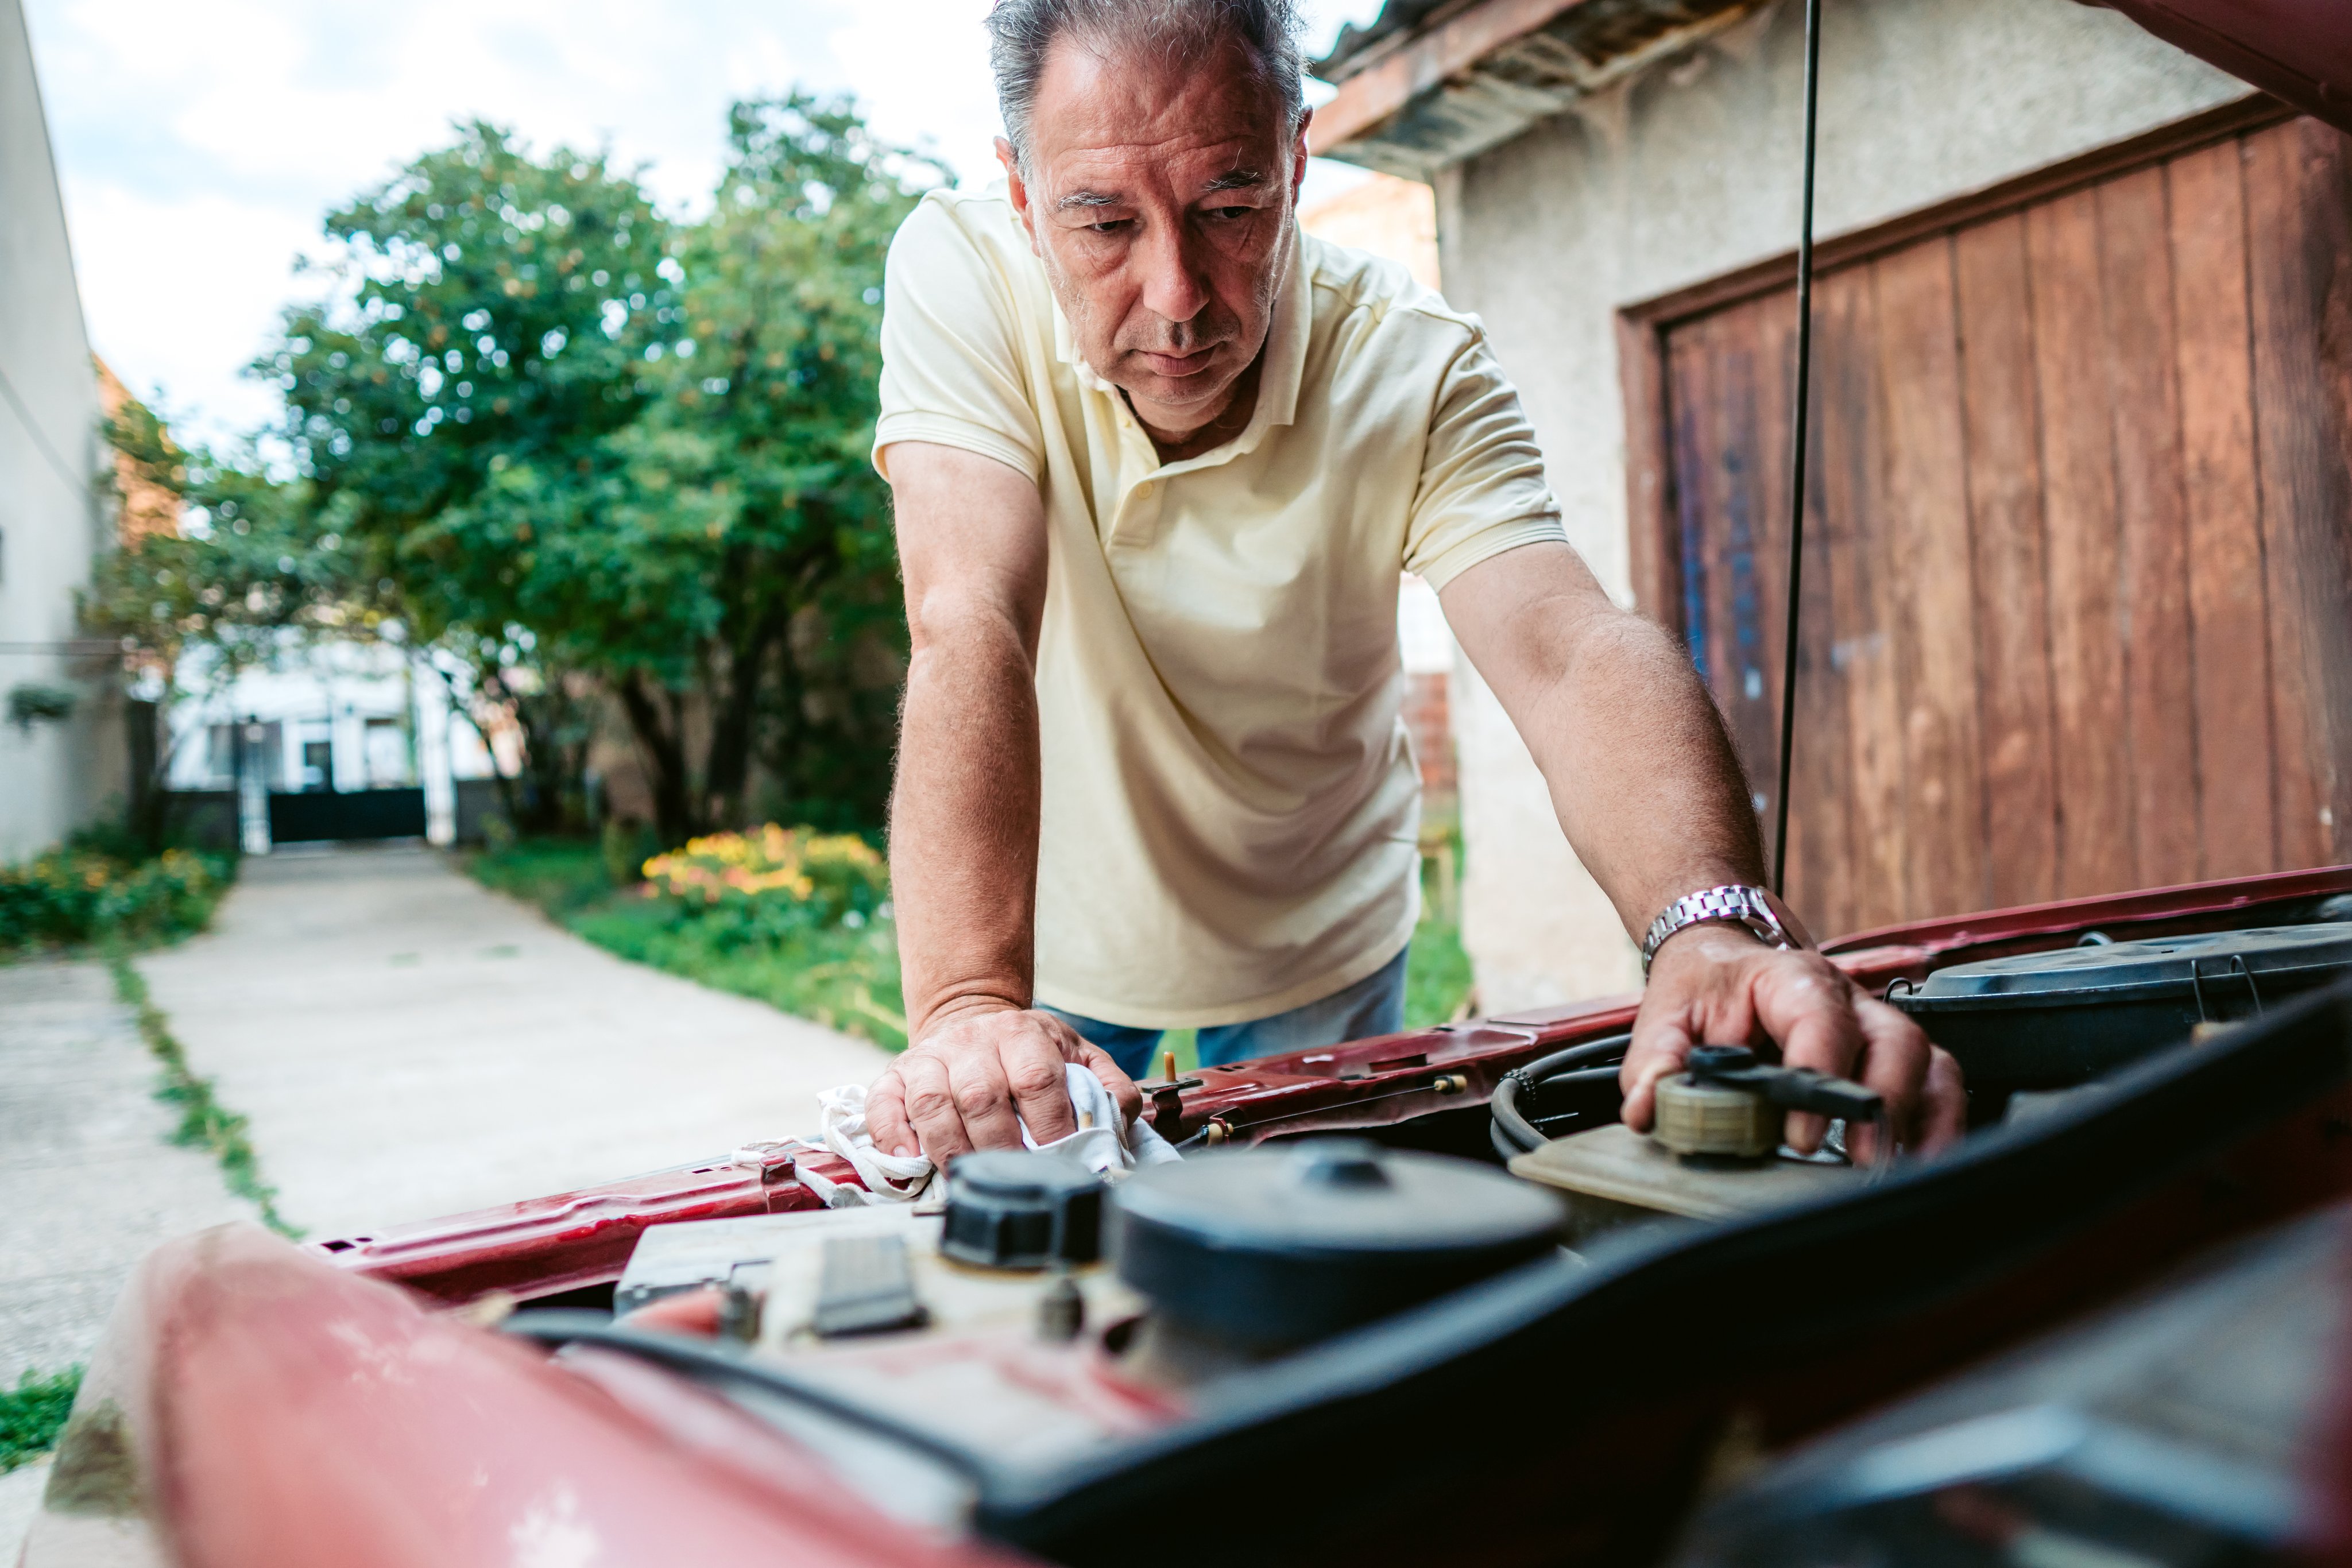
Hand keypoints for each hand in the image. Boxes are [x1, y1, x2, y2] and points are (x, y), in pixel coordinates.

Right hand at [865, 1004, 1141, 1161]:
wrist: (971, 1018)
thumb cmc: (1029, 1051)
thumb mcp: (1075, 1052)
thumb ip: (1105, 1083)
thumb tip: (1119, 1121)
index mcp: (1022, 1034)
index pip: (1037, 1079)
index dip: (1050, 1125)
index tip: (1060, 1159)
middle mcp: (972, 1041)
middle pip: (982, 1096)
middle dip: (999, 1146)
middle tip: (1013, 1177)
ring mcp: (930, 1057)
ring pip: (933, 1102)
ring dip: (949, 1148)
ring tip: (966, 1178)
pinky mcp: (896, 1074)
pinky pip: (884, 1103)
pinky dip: (892, 1133)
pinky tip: (909, 1160)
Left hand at [1620, 925, 1965, 1160]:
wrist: (1723, 950)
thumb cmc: (1705, 983)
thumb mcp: (1666, 1012)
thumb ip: (1654, 1061)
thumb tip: (1647, 1109)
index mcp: (1792, 979)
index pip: (1822, 1022)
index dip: (1820, 1076)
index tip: (1801, 1136)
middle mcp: (1848, 1000)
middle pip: (1896, 1043)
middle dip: (1885, 1104)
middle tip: (1862, 1158)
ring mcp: (1875, 1026)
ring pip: (1929, 1063)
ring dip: (1922, 1119)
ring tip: (1899, 1170)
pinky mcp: (1890, 1055)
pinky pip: (1938, 1083)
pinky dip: (1939, 1123)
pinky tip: (1922, 1162)